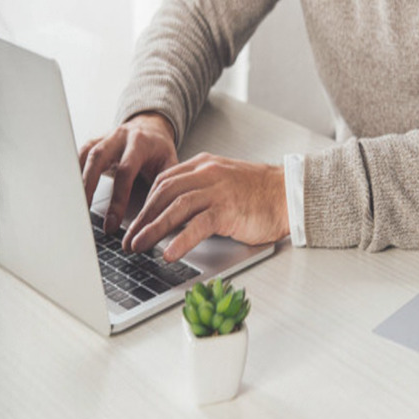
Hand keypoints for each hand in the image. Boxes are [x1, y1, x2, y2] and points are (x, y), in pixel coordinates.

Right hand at [79, 112, 177, 232]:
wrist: (150, 127)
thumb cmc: (160, 150)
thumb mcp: (170, 163)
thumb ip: (164, 185)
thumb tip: (154, 216)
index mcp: (140, 143)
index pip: (126, 171)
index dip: (118, 199)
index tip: (112, 223)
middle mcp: (119, 137)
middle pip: (98, 159)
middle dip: (88, 187)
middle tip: (83, 213)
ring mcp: (104, 138)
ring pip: (85, 156)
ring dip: (77, 181)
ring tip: (73, 206)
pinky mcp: (93, 142)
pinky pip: (79, 156)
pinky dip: (73, 173)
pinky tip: (69, 190)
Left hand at [122, 153, 289, 260]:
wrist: (290, 193)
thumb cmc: (261, 193)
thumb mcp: (225, 183)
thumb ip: (201, 191)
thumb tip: (177, 215)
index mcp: (204, 166)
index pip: (164, 181)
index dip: (146, 203)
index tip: (136, 221)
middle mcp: (207, 174)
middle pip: (163, 193)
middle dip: (142, 218)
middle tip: (129, 238)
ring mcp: (217, 190)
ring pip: (174, 208)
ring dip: (153, 229)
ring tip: (139, 246)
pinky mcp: (228, 209)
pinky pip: (197, 225)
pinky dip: (179, 241)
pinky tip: (169, 253)